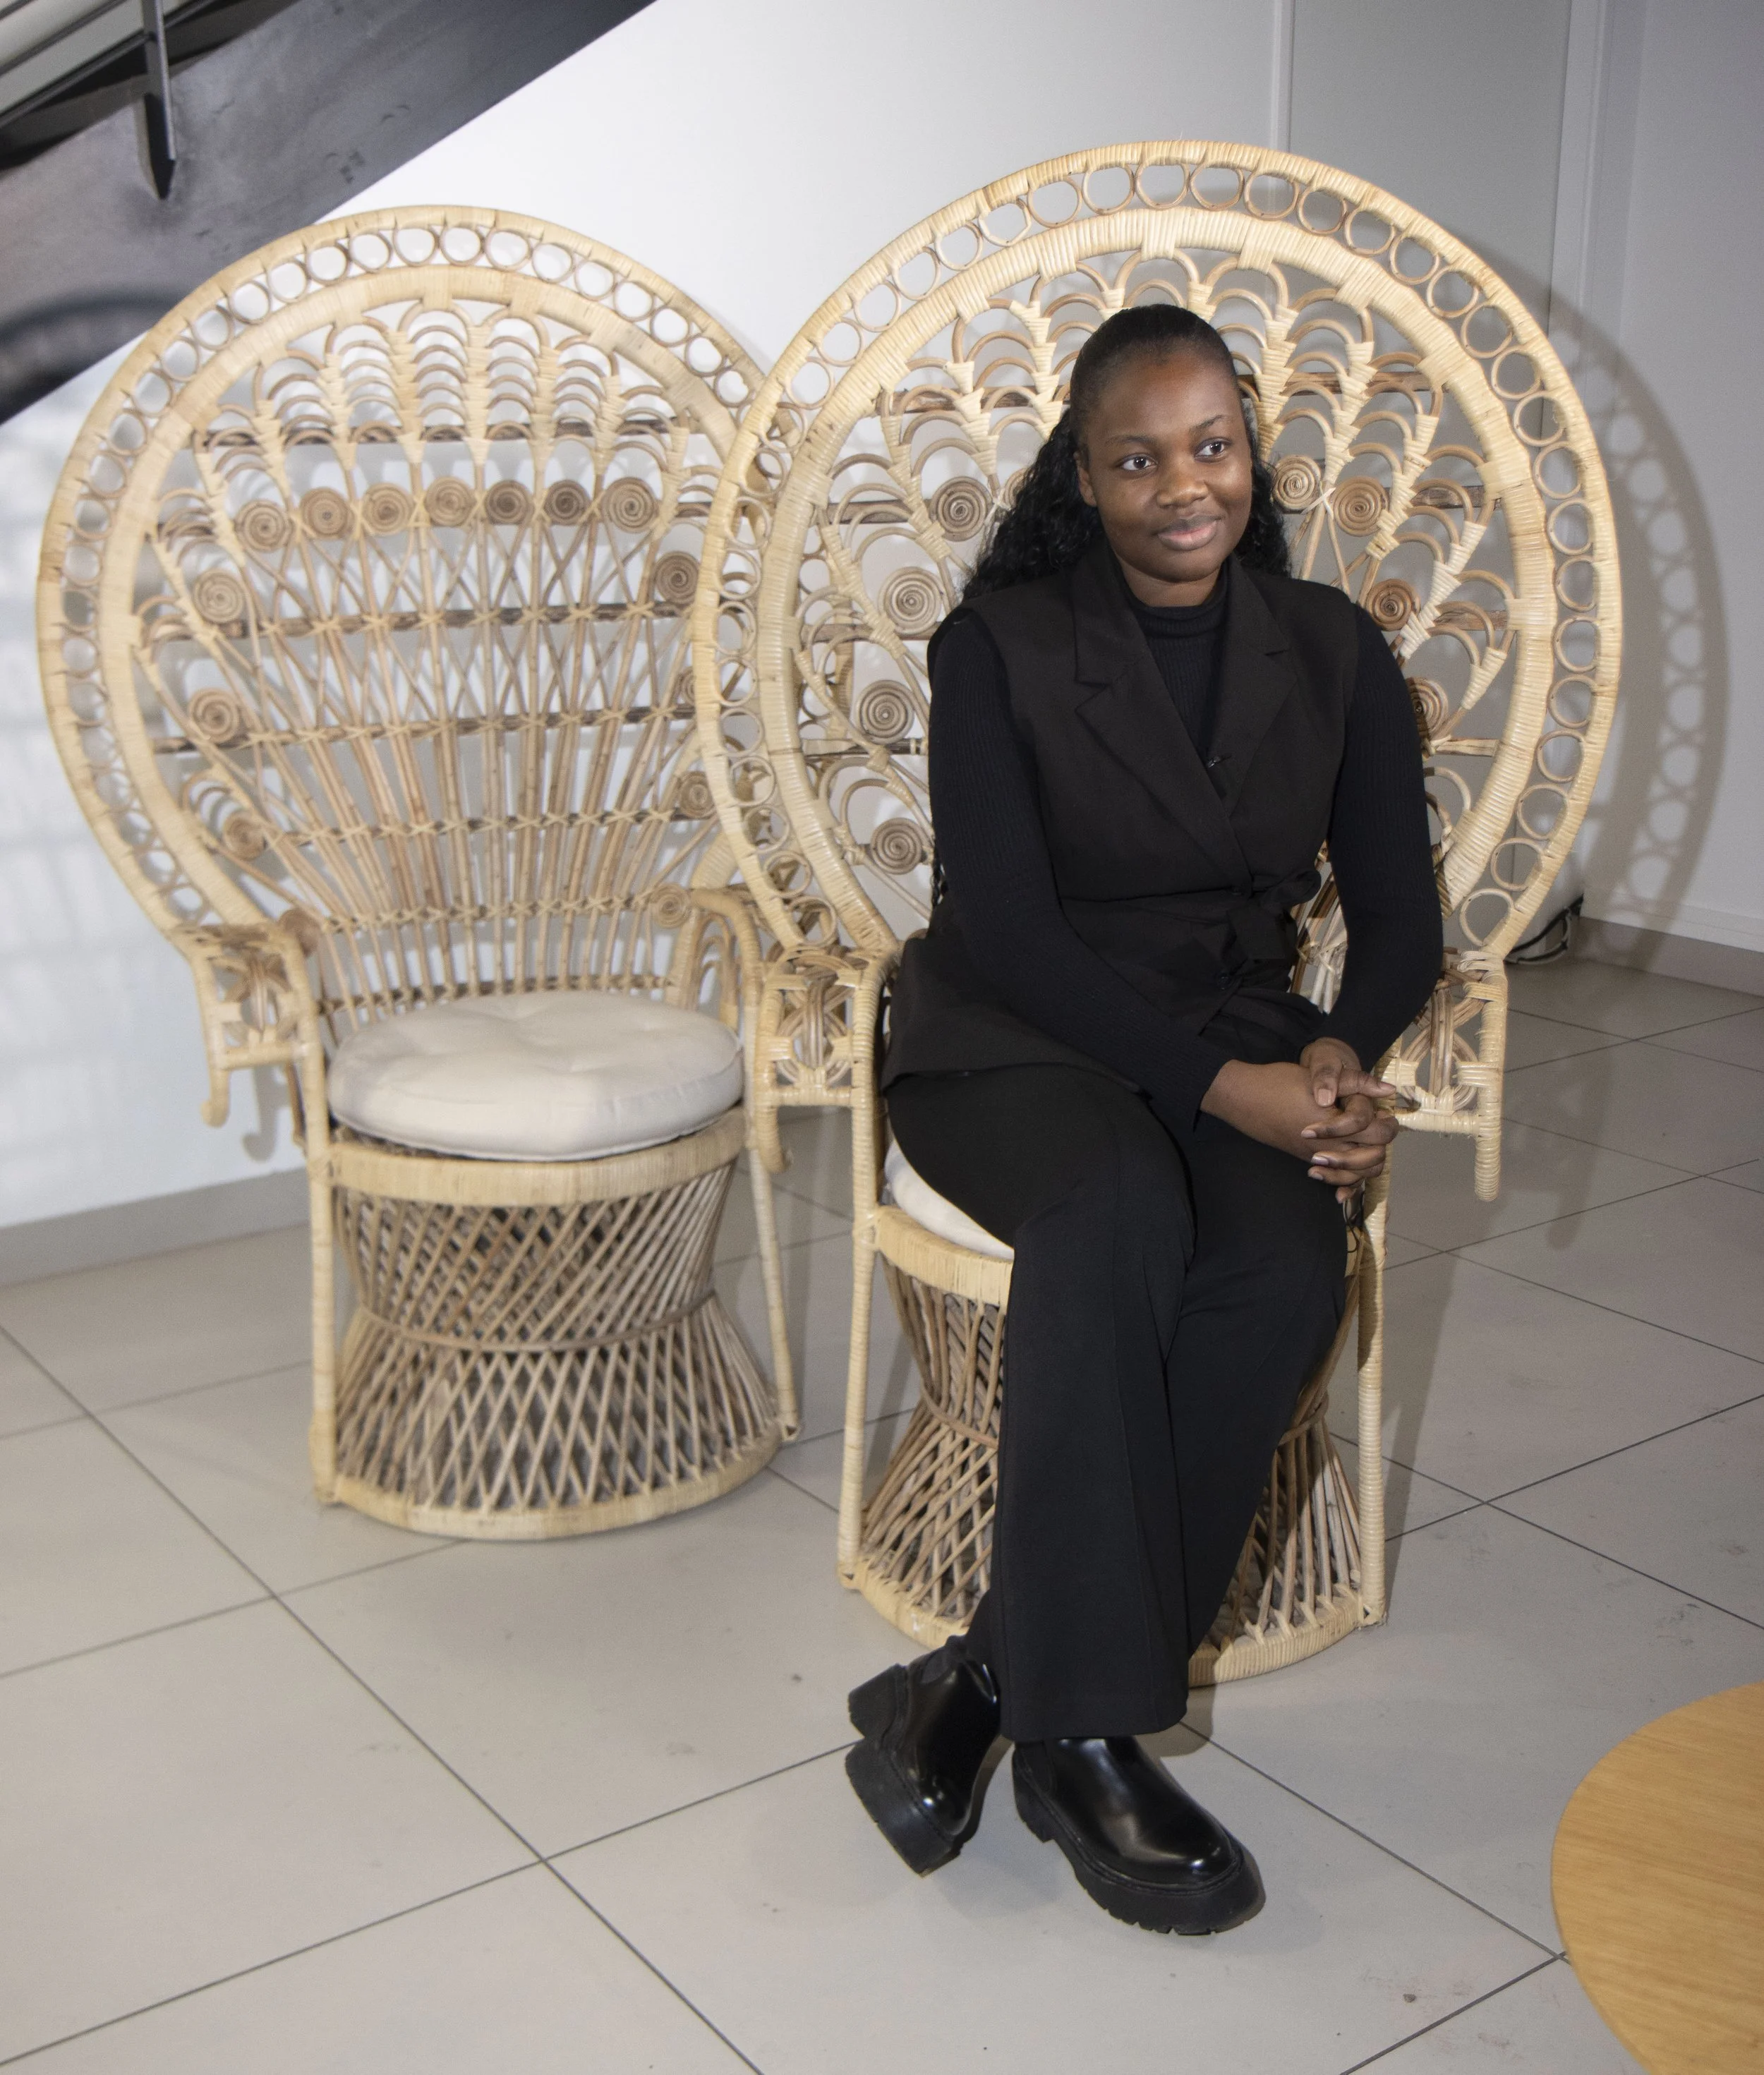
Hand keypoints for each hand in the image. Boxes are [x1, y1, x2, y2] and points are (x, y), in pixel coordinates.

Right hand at [1200, 1048, 1398, 1200]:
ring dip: (1366, 1164)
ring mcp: (1316, 1156)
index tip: (1383, 1111)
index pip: (1379, 1134)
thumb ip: (1355, 1083)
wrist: (1245, 1100)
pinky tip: (1347, 1176)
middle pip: (1373, 1159)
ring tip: (1366, 1143)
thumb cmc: (1280, 1084)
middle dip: (1381, 1144)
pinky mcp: (1305, 1158)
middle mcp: (1330, 1147)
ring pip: (1356, 1174)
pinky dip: (1345, 1181)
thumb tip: (1388, 1088)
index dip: (1387, 1123)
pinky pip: (1334, 1179)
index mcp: (1337, 1125)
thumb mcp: (1320, 1079)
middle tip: (1379, 1125)